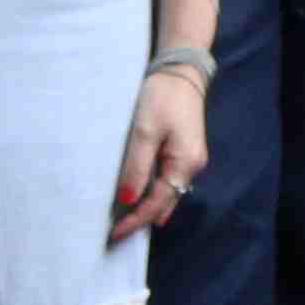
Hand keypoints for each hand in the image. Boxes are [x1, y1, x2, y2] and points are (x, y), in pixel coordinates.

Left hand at [107, 64, 208, 241]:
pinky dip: (153, 192)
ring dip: (147, 207)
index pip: (157, 203)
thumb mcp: (144, 132)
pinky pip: (168, 181)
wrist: (180, 71)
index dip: (135, 220)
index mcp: (184, 165)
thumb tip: (127, 199)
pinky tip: (138, 195)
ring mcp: (190, 159)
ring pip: (167, 193)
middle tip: (115, 233)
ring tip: (123, 218)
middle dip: (142, 219)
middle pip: (166, 203)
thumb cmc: (161, 98)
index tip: (113, 234)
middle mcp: (192, 167)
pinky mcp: (184, 151)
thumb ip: (136, 167)